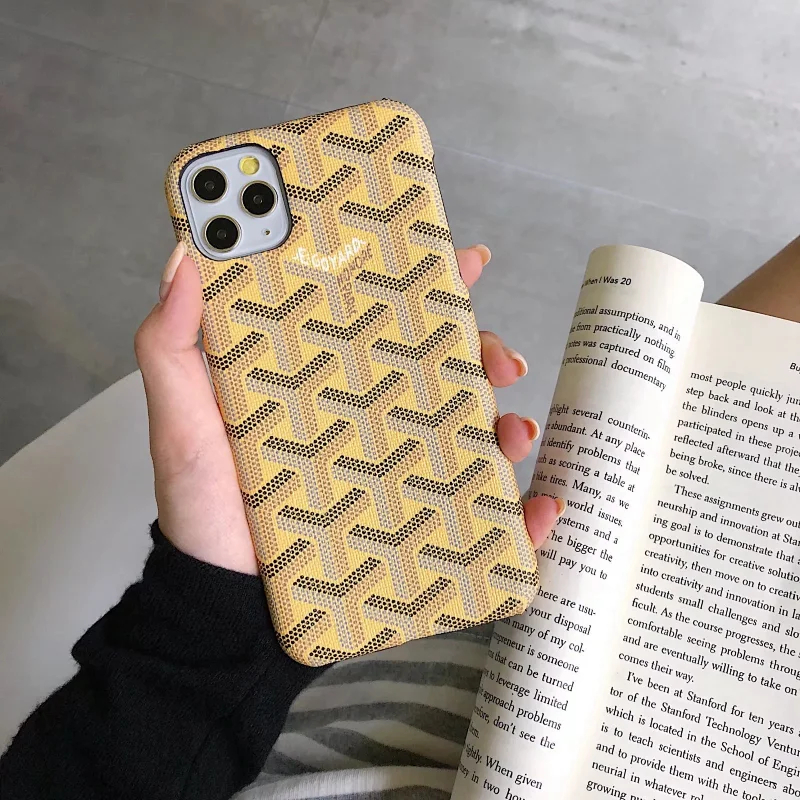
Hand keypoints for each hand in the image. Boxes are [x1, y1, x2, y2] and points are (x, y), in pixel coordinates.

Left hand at [134, 243, 563, 574]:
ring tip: (516, 434)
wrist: (225, 606)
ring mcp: (394, 474)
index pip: (382, 319)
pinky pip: (481, 518)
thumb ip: (173, 345)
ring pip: (473, 435)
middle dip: (486, 352)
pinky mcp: (412, 529)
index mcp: (325, 382)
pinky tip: (538, 510)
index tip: (466, 260)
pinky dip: (523, 515)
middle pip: (443, 370)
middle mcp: (367, 420)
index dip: (427, 283)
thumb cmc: (204, 513)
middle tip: (503, 361)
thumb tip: (186, 255)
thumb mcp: (182, 422)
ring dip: (511, 425)